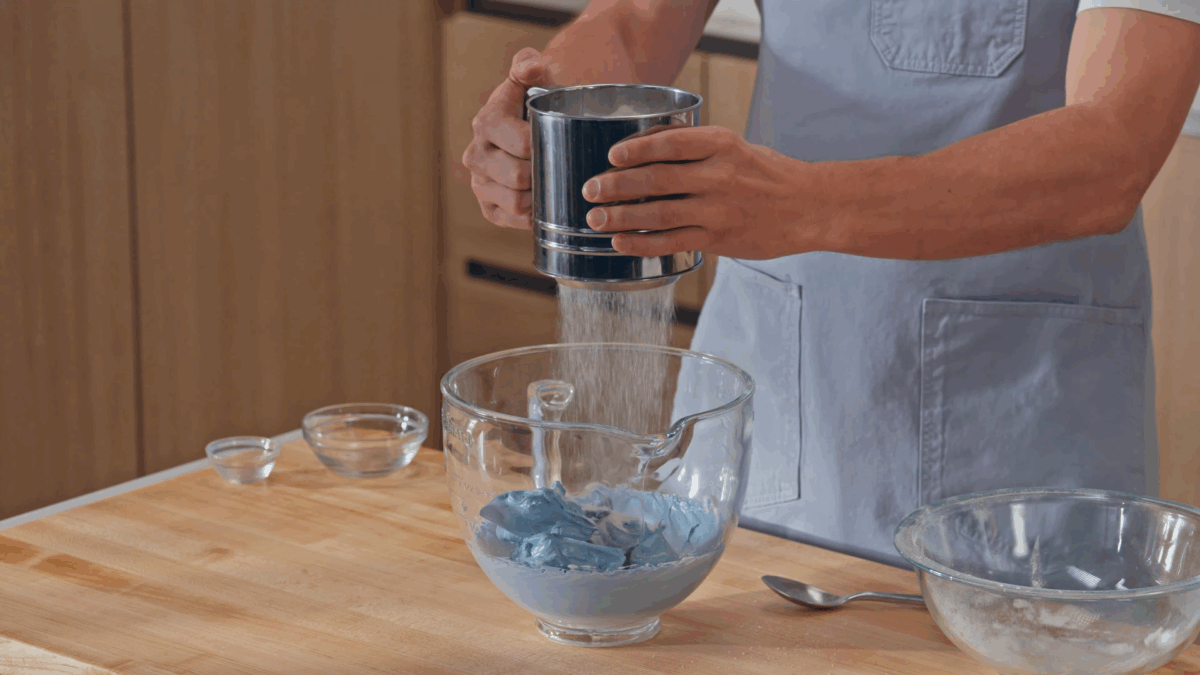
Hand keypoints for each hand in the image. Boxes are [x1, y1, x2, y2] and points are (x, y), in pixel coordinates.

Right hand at [461, 48, 553, 228]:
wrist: (537, 130)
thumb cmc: (542, 105)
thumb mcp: (538, 81)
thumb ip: (530, 66)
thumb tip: (532, 67)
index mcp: (486, 121)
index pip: (523, 144)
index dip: (549, 147)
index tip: (563, 141)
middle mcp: (476, 153)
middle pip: (517, 176)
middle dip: (544, 173)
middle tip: (564, 165)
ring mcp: (479, 183)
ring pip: (515, 202)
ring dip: (540, 196)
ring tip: (555, 182)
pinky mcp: (488, 207)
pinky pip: (513, 219)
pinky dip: (534, 214)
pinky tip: (546, 201)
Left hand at [581, 126, 827, 258]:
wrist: (809, 207)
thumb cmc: (768, 175)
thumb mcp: (735, 147)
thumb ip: (695, 148)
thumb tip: (644, 148)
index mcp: (722, 144)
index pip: (670, 142)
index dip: (636, 148)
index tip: (612, 154)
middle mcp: (719, 175)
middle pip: (657, 179)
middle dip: (616, 185)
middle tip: (590, 189)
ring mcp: (718, 210)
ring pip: (659, 214)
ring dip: (621, 217)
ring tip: (595, 219)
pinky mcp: (718, 239)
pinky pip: (672, 242)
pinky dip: (642, 243)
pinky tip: (621, 243)